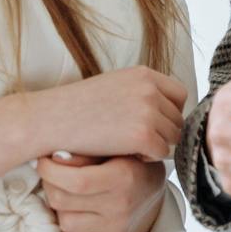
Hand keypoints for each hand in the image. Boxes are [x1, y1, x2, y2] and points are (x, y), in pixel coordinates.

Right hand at [20, 66, 189, 162]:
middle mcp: (150, 89)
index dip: (170, 112)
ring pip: (173, 137)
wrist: (50, 119)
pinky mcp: (141, 134)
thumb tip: (167, 111)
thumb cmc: (78, 106)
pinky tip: (128, 154)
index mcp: (144, 74)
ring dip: (157, 145)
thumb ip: (142, 92)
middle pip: (177, 118)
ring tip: (131, 147)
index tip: (153, 124)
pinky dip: (149, 157)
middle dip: (163, 132)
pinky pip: (162, 152)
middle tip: (138, 141)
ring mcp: (147, 111)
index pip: (179, 95)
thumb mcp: (115, 85)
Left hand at [37, 152, 166, 231]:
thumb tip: (54, 158)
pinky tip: (77, 212)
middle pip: (63, 201)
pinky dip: (71, 229)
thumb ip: (83, 153)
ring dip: (60, 208)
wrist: (151, 184)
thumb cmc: (125, 160)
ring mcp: (118, 226)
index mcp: (122, 176)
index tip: (44, 162)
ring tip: (67, 194)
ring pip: (65, 223)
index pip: (76, 181)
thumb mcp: (111, 148)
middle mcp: (121, 204)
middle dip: (50, 186)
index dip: (51, 172)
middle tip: (53, 176)